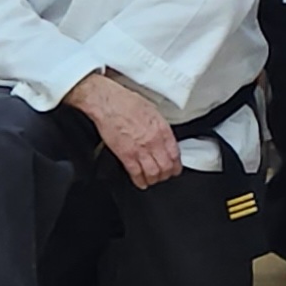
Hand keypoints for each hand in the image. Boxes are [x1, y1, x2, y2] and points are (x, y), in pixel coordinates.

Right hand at [67, 73, 180, 188]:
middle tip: (166, 177)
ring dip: (155, 179)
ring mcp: (140, 149)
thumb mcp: (153, 112)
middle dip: (167, 174)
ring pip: (153, 172)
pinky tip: (141, 183)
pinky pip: (135, 172)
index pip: (175, 153)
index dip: (177, 165)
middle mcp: (154, 141)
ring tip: (154, 180)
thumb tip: (163, 136)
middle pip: (166, 166)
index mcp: (162, 129)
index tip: (176, 169)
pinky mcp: (125, 154)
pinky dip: (139, 180)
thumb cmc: (128, 103)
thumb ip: (160, 127)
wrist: (109, 103)